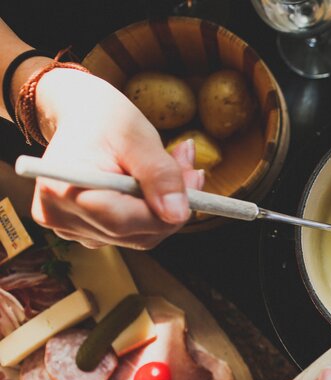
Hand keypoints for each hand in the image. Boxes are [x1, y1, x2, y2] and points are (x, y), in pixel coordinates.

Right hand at [30, 69, 202, 248]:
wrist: (81, 117)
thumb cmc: (104, 119)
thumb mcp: (137, 136)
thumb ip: (160, 175)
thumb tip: (178, 214)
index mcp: (61, 191)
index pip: (123, 222)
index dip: (166, 210)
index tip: (194, 179)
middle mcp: (60, 217)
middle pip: (135, 234)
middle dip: (172, 206)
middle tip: (191, 169)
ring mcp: (71, 229)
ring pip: (140, 236)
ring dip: (166, 208)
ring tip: (176, 167)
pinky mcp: (86, 232)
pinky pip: (133, 233)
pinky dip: (153, 211)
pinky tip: (157, 184)